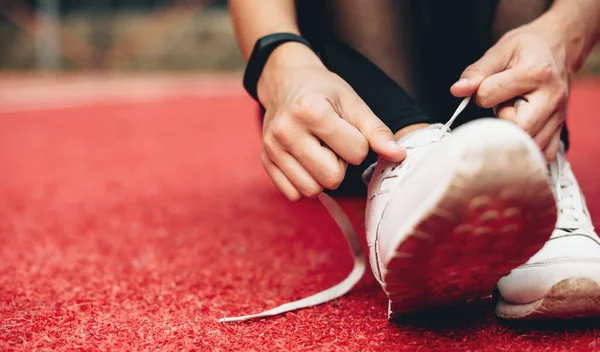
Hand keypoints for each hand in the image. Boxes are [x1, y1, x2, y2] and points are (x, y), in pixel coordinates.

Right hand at [258, 43, 405, 200]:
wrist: (286, 82)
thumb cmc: (323, 91)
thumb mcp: (353, 103)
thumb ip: (376, 131)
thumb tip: (399, 156)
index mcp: (311, 111)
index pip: (356, 153)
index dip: (358, 145)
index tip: (347, 130)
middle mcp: (286, 130)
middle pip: (332, 178)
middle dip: (340, 165)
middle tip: (332, 145)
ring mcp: (272, 148)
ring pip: (311, 190)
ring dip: (322, 176)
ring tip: (318, 152)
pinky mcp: (265, 161)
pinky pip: (292, 194)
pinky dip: (304, 183)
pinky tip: (305, 162)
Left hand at [451, 21, 572, 161]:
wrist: (559, 47)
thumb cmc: (527, 48)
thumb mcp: (500, 51)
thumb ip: (477, 71)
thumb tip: (457, 90)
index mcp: (536, 73)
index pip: (490, 96)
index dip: (480, 94)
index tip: (484, 88)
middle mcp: (552, 97)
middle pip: (518, 128)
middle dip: (499, 121)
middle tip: (501, 107)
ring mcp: (559, 115)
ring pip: (531, 145)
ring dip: (513, 136)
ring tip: (513, 116)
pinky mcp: (560, 129)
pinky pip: (546, 153)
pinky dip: (528, 151)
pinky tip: (519, 136)